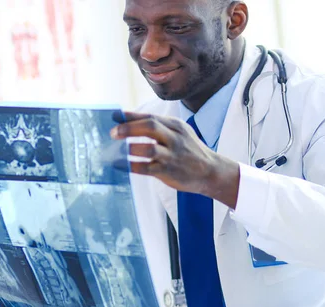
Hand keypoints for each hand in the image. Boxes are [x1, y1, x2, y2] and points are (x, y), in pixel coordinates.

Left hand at [111, 112, 239, 206]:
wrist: (211, 172)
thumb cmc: (188, 150)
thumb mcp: (179, 133)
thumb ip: (159, 127)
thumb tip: (128, 122)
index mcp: (175, 126)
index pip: (150, 116)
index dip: (130, 116)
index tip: (114, 116)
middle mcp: (174, 138)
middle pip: (150, 127)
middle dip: (129, 128)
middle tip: (113, 133)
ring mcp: (172, 156)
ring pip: (149, 148)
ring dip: (130, 148)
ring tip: (115, 151)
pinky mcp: (168, 171)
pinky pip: (146, 168)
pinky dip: (131, 166)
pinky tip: (120, 165)